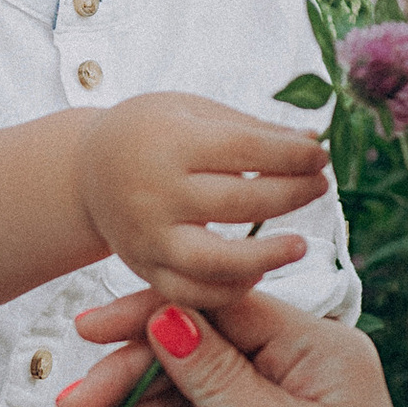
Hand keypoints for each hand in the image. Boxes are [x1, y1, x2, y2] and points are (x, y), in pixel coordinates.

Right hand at [58, 291, 407, 406]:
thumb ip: (215, 376)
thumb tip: (165, 313)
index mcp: (322, 351)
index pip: (221, 310)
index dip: (149, 316)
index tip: (87, 330)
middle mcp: (305, 377)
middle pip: (200, 353)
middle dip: (130, 376)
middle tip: (70, 405)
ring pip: (194, 401)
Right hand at [74, 95, 330, 307]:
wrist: (86, 171)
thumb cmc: (150, 132)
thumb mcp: (195, 113)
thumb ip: (254, 131)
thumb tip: (312, 143)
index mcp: (169, 142)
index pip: (247, 150)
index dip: (293, 155)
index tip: (321, 155)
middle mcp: (154, 193)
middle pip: (239, 202)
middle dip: (291, 195)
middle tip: (320, 187)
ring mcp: (147, 237)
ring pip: (215, 261)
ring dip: (267, 257)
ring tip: (300, 245)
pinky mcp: (144, 270)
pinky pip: (191, 293)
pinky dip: (228, 290)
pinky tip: (257, 272)